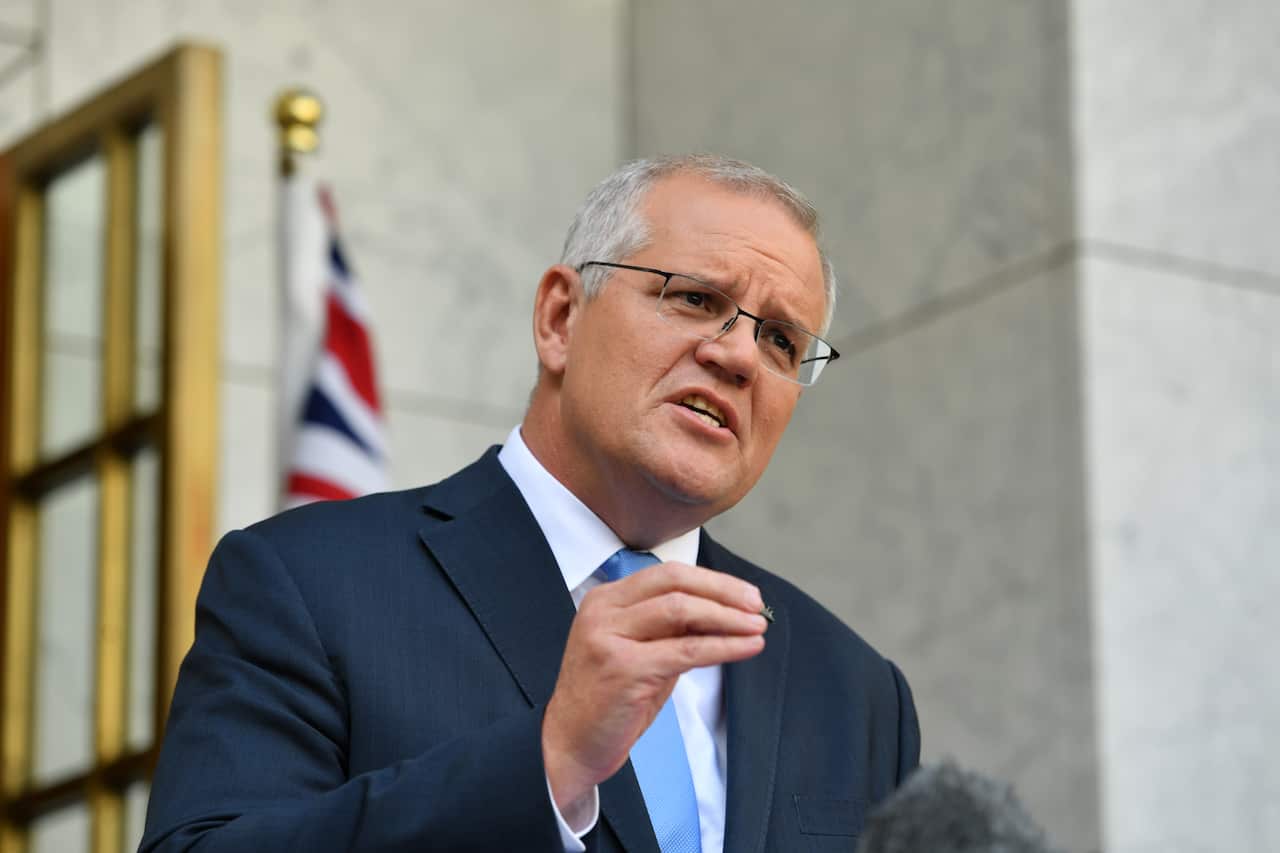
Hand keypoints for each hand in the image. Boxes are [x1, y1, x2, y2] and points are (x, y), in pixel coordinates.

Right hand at [541, 562, 766, 814]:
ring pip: (682, 610)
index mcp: (605, 599)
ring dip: (728, 617)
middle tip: (756, 605)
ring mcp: (609, 637)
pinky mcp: (624, 668)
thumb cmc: (606, 699)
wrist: (569, 744)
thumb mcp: (638, 651)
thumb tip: (724, 612)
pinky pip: (686, 650)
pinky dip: (723, 647)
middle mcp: (603, 610)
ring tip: (757, 626)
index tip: (744, 593)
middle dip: (724, 591)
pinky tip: (746, 647)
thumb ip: (671, 629)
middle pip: (676, 583)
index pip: (667, 574)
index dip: (712, 580)